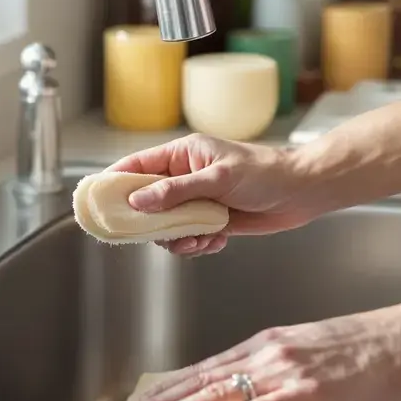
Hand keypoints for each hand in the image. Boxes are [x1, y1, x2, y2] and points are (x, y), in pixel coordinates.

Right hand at [105, 134, 322, 255]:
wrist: (302, 193)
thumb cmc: (265, 173)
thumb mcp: (218, 179)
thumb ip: (177, 191)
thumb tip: (139, 201)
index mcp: (183, 155)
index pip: (137, 166)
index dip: (115, 182)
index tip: (98, 200)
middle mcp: (186, 177)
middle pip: (147, 202)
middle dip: (150, 222)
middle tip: (156, 235)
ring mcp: (198, 201)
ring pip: (167, 226)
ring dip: (177, 238)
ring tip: (197, 239)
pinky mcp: (212, 221)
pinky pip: (189, 238)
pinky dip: (197, 245)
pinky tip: (216, 241)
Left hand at [114, 307, 400, 400]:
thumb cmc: (372, 350)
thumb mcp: (314, 355)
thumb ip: (285, 376)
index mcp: (268, 344)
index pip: (207, 367)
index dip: (172, 385)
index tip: (145, 399)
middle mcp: (269, 353)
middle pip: (202, 379)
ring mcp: (287, 370)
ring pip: (220, 392)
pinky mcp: (309, 390)